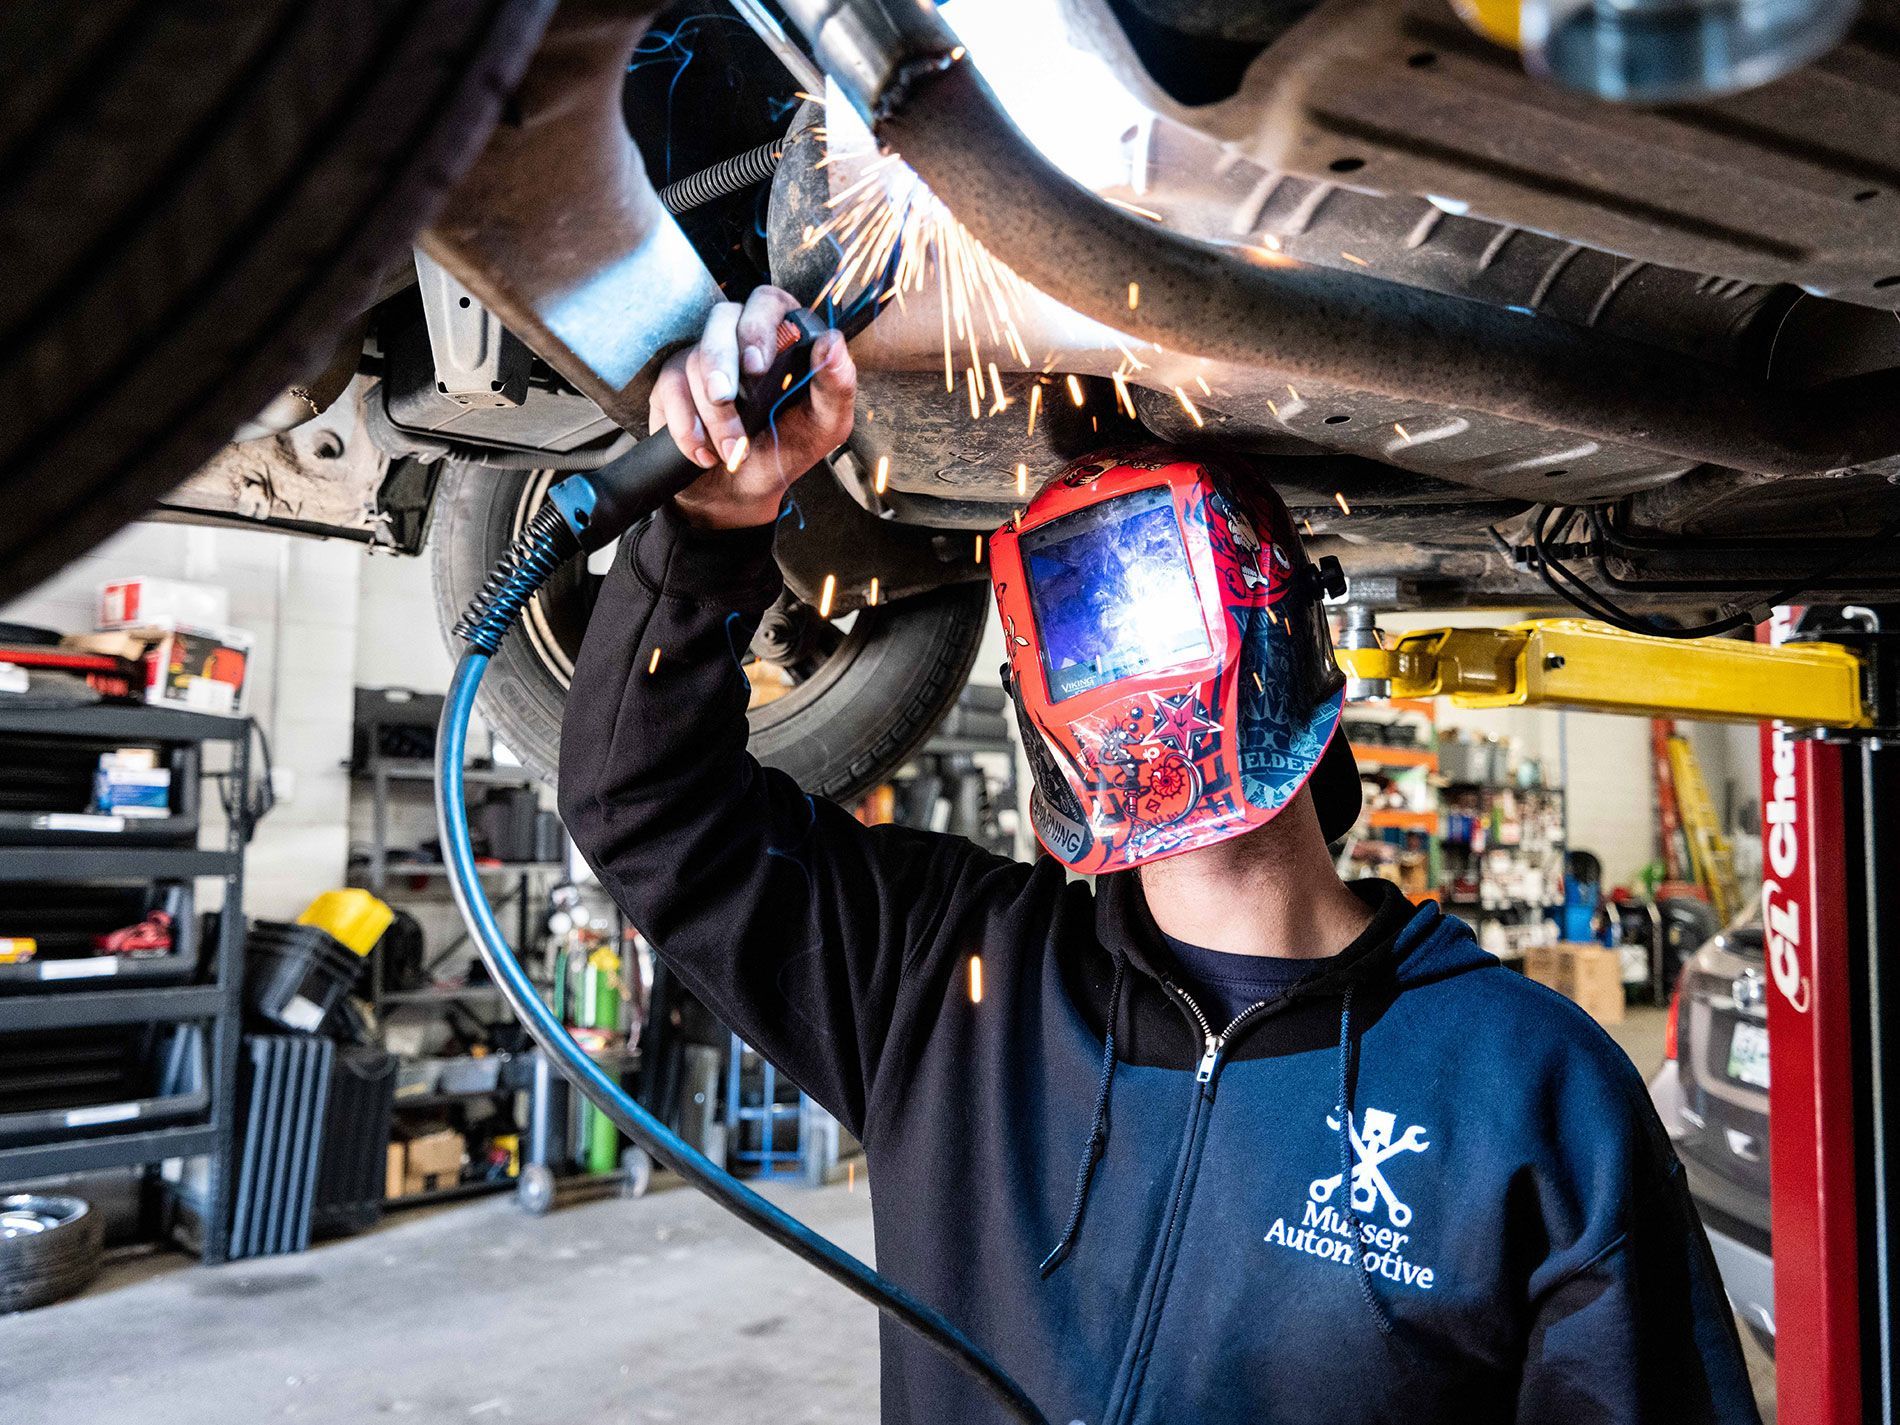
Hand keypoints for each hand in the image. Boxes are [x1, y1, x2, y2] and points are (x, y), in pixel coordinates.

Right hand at [649, 285, 856, 529]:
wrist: (743, 493)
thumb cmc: (787, 450)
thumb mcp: (825, 426)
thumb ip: (837, 385)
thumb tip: (832, 342)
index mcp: (783, 339)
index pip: (768, 302)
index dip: (758, 325)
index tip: (758, 366)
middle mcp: (740, 340)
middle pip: (722, 317)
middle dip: (723, 360)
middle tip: (727, 398)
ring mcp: (704, 359)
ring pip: (696, 359)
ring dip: (713, 413)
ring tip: (732, 450)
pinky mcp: (673, 385)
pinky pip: (669, 388)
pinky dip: (686, 426)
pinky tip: (705, 452)